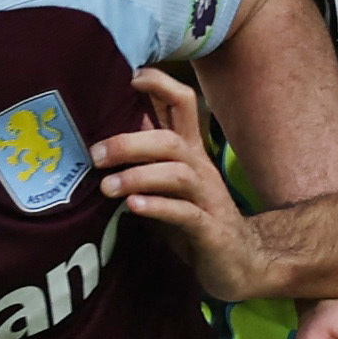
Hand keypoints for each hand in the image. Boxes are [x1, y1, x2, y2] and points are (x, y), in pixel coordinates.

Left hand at [94, 67, 279, 300]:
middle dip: (130, 143)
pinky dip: (159, 208)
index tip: (129, 75)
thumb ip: (148, 156)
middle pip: (171, 141)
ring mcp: (208, 199)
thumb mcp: (170, 183)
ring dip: (139, 176)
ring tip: (108, 187)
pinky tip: (134, 207)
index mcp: (191, 153)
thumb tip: (111, 126)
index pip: (182, 104)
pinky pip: (186, 214)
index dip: (159, 84)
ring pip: (178, 175)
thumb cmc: (196, 219)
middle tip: (95, 155)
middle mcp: (201, 169)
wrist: (242, 263)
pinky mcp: (211, 231)